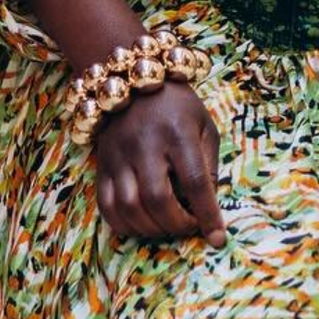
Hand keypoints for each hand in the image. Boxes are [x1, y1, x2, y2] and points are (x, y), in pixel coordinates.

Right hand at [91, 80, 225, 246]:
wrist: (132, 80)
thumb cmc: (178, 107)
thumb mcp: (204, 127)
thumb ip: (208, 167)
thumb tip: (206, 210)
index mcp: (178, 133)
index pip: (194, 182)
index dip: (207, 215)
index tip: (217, 238)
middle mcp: (145, 144)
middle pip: (157, 199)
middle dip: (177, 224)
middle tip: (188, 227)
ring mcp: (118, 155)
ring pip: (128, 206)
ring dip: (151, 229)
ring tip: (166, 227)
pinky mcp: (102, 165)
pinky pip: (106, 206)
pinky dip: (124, 225)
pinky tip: (141, 226)